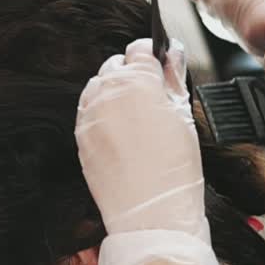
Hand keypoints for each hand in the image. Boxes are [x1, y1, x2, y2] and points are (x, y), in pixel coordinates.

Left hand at [75, 38, 219, 264]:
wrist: (151, 214)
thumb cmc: (174, 169)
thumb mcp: (184, 117)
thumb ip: (174, 78)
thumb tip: (172, 53)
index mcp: (137, 80)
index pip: (140, 49)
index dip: (154, 56)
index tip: (161, 67)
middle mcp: (107, 92)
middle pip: (116, 65)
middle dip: (133, 73)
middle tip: (154, 96)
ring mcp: (89, 114)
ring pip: (98, 86)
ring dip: (114, 91)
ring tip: (137, 117)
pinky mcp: (80, 136)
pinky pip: (89, 111)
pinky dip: (102, 113)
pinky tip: (122, 133)